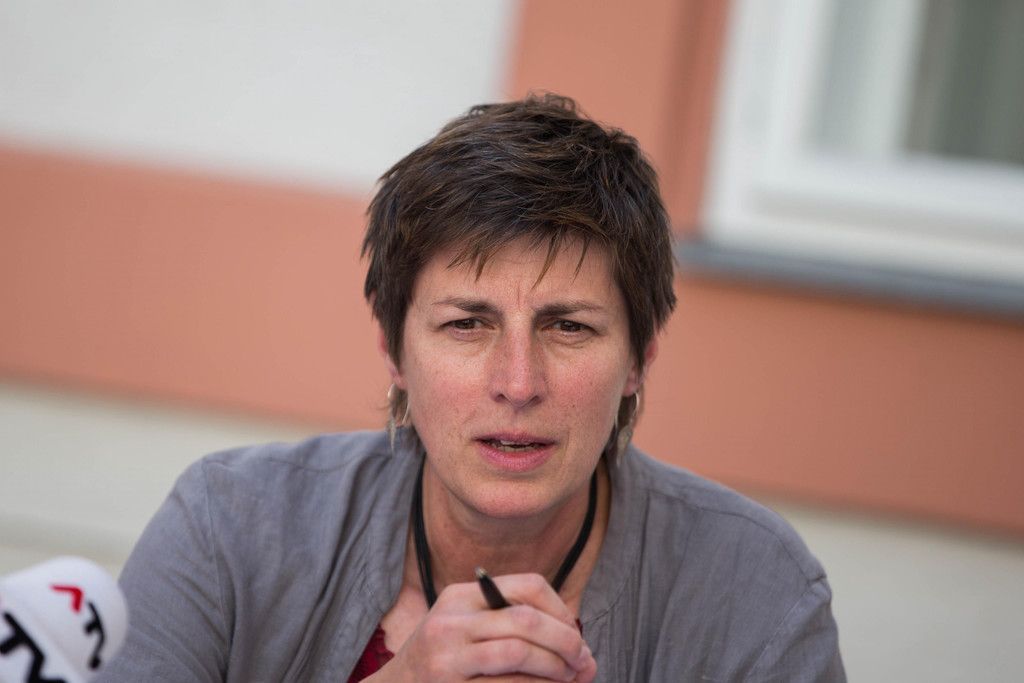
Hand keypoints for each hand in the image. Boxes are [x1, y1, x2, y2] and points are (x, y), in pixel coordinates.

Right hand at [370, 573, 596, 681]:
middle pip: (527, 619)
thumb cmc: (443, 663)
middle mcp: (452, 620)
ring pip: (520, 652)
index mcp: (461, 596)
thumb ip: (518, 631)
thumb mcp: (468, 632)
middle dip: (566, 641)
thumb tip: (586, 656)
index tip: (575, 634)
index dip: (561, 610)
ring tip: (566, 678)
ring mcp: (447, 655)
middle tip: (582, 661)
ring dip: (555, 668)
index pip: (528, 585)